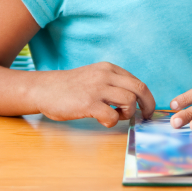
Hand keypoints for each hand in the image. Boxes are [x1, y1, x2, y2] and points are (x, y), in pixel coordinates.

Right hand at [31, 62, 155, 127]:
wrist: (43, 89)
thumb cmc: (70, 87)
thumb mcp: (95, 76)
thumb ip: (113, 83)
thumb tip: (134, 100)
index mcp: (110, 69)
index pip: (138, 82)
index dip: (147, 98)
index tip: (147, 109)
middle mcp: (106, 75)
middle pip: (140, 89)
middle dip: (148, 105)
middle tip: (145, 117)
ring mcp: (97, 89)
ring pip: (129, 101)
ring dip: (127, 114)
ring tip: (115, 116)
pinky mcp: (88, 103)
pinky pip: (112, 116)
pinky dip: (112, 122)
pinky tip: (102, 120)